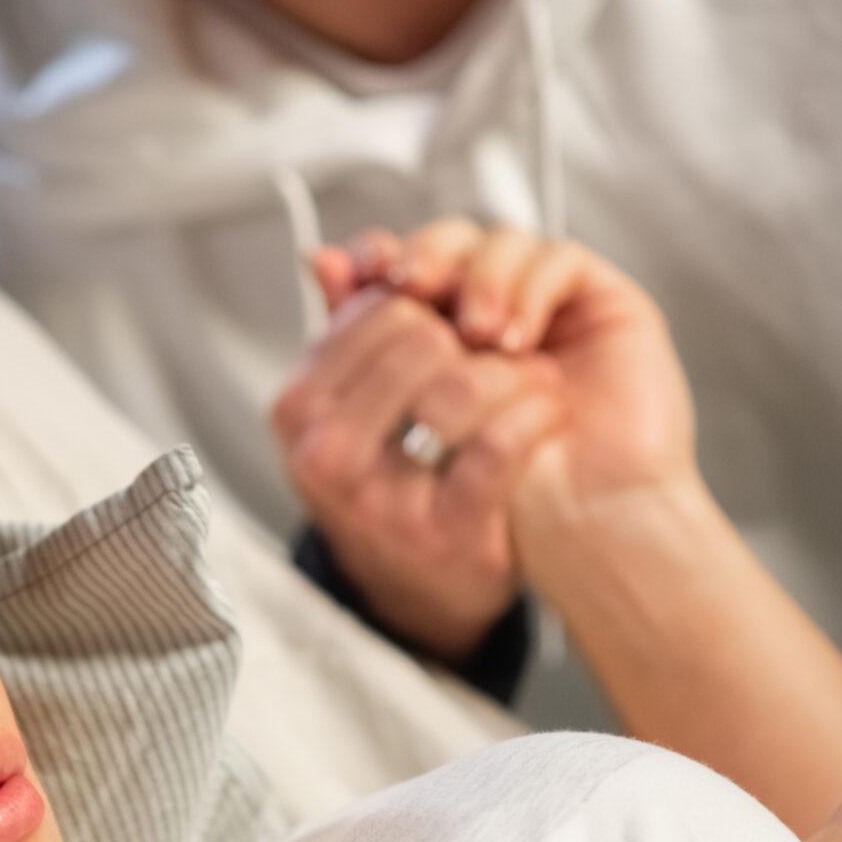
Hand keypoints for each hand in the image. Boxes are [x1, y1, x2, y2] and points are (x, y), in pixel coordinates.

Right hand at [273, 233, 568, 658]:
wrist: (418, 585)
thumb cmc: (386, 479)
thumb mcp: (346, 402)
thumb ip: (342, 326)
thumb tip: (330, 256)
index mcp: (296, 409)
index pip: (377, 308)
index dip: (432, 301)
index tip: (455, 318)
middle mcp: (323, 455)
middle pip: (420, 336)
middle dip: (471, 332)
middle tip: (498, 346)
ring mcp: (379, 499)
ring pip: (460, 385)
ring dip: (514, 372)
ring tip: (529, 380)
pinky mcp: (445, 532)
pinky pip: (502, 442)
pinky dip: (537, 415)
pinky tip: (544, 414)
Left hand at [330, 219, 695, 543]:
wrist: (574, 527)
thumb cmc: (489, 495)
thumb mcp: (402, 434)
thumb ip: (360, 356)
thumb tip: (318, 261)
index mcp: (436, 329)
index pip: (395, 262)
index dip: (378, 260)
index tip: (366, 276)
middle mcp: (486, 307)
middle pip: (443, 244)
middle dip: (426, 264)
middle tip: (416, 296)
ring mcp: (542, 301)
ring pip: (499, 242)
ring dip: (480, 279)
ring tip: (478, 335)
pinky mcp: (598, 301)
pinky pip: (558, 262)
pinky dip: (530, 289)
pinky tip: (515, 338)